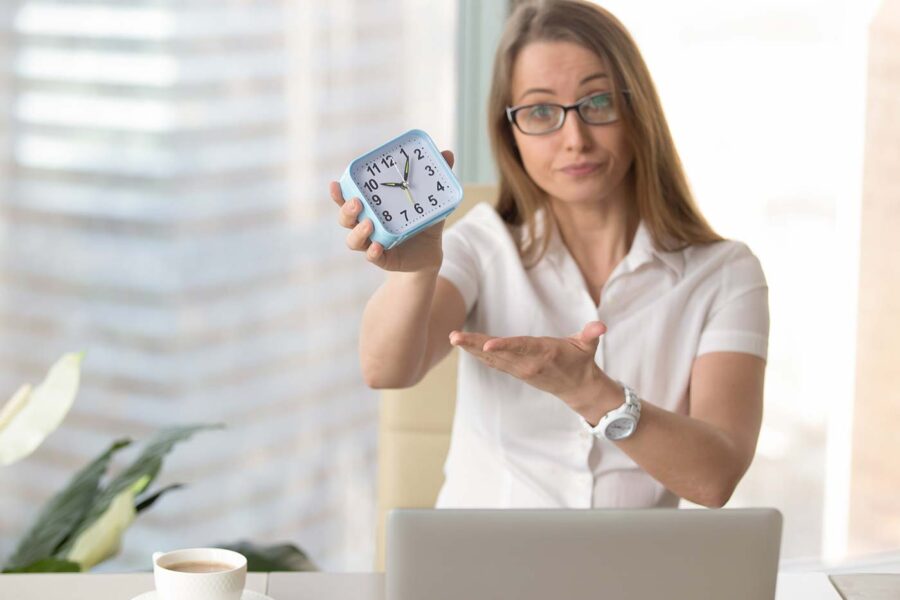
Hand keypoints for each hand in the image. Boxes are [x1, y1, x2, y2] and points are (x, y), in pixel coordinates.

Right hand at [330, 150, 454, 272]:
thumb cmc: (421, 223)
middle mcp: (366, 225)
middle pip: (345, 219)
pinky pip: (372, 257)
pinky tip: (377, 247)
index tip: (335, 184)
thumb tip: (448, 153)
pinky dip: (373, 252)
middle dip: (346, 209)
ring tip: (369, 223)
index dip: (338, 193)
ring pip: (354, 240)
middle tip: (357, 202)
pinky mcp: (383, 259)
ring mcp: (372, 243)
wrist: (429, 253)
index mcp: (371, 208)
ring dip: (358, 232)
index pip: (347, 199)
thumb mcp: (429, 200)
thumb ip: (434, 179)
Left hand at [449, 321, 621, 420]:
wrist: (577, 388)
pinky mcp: (515, 371)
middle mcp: (528, 364)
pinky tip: (462, 345)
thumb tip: (601, 326)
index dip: (504, 346)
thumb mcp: (589, 346)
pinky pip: (492, 363)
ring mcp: (519, 370)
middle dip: (475, 345)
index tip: (486, 345)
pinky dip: (476, 354)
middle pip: (498, 353)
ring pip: (491, 359)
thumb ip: (591, 334)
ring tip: (453, 338)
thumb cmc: (581, 360)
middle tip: (454, 337)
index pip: (521, 348)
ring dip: (470, 348)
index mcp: (544, 354)